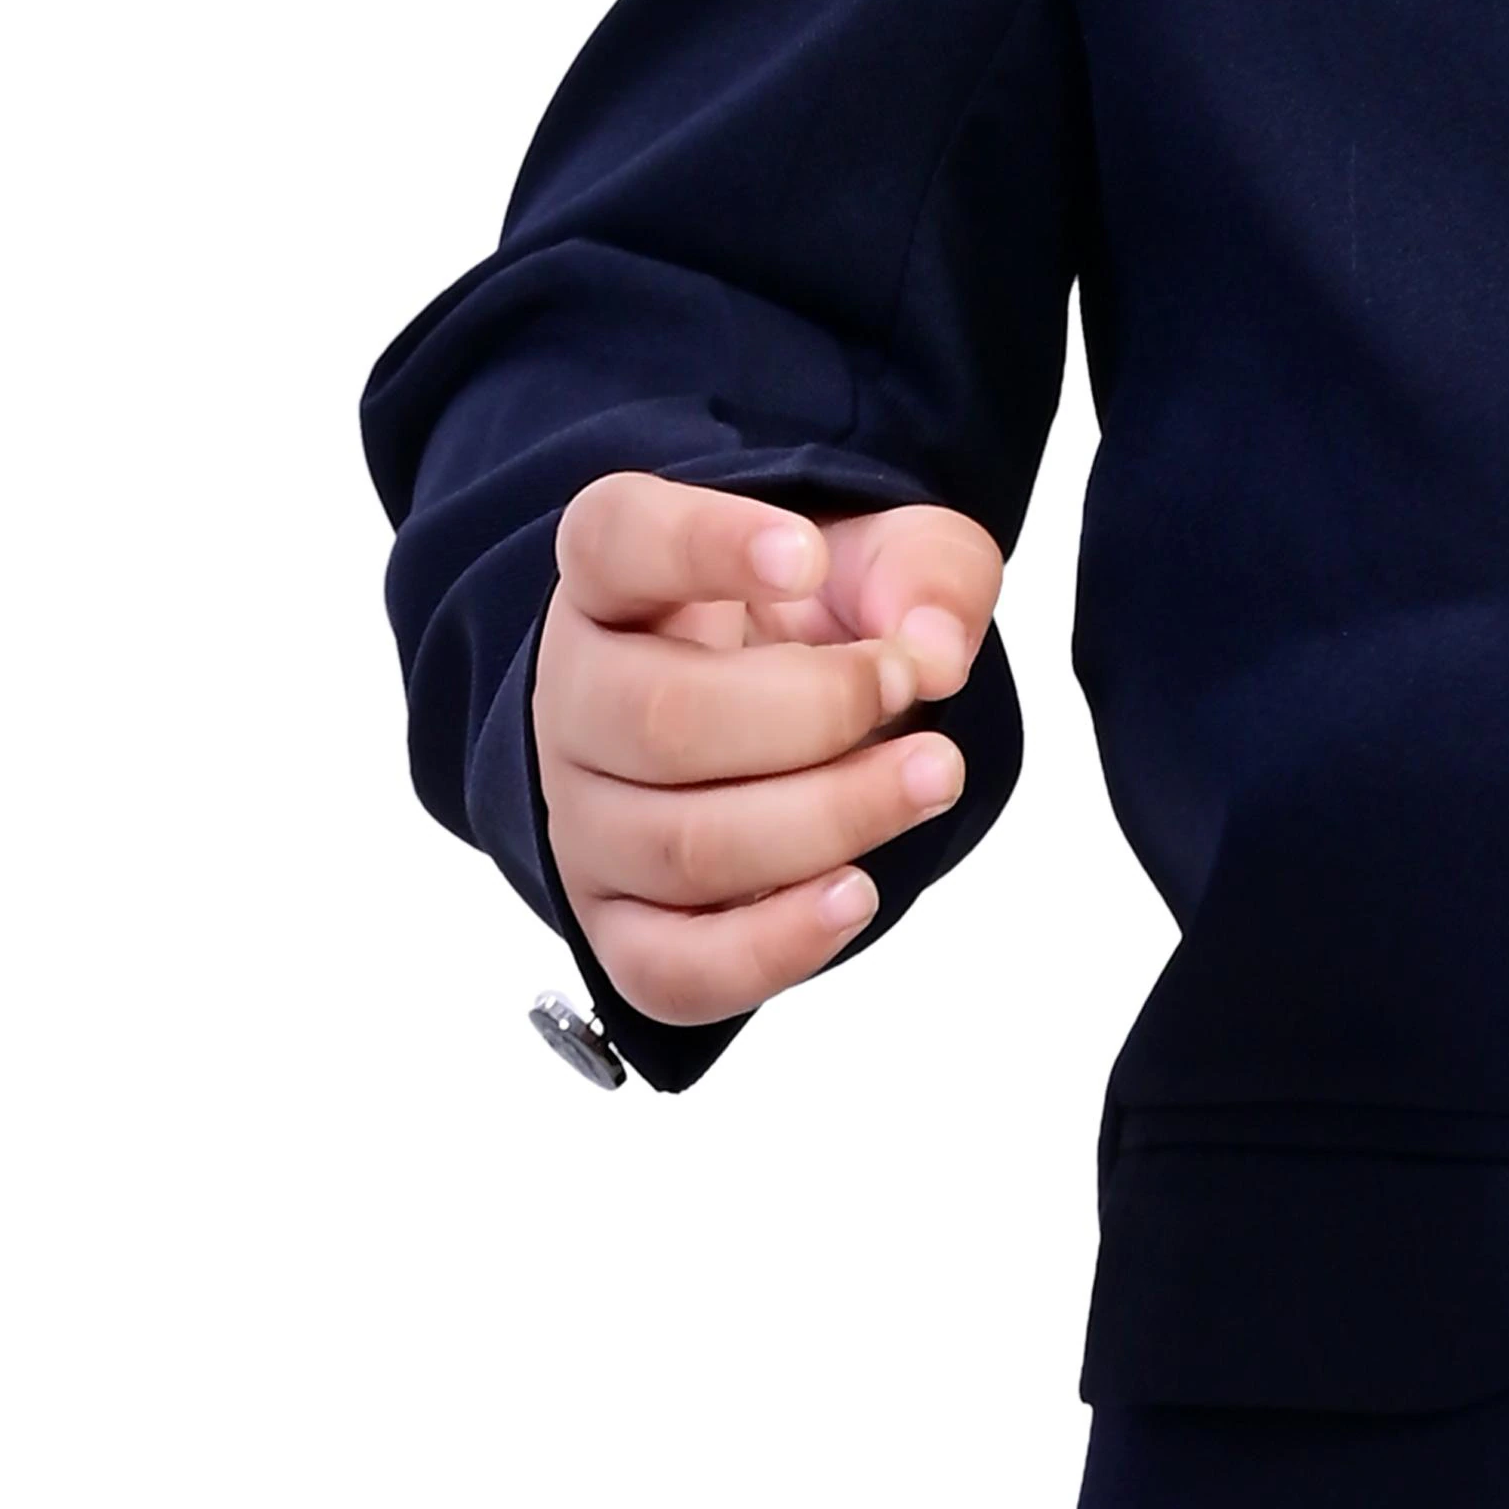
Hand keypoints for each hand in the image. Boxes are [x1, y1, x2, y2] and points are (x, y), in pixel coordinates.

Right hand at [533, 473, 1002, 1026]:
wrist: (789, 715)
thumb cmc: (822, 625)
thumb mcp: (892, 560)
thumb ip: (926, 574)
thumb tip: (933, 653)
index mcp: (616, 579)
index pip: (617, 540)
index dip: (705, 546)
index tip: (806, 555)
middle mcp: (576, 699)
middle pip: (658, 719)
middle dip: (814, 710)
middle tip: (906, 684)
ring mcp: (586, 823)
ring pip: (679, 846)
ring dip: (828, 818)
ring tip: (930, 775)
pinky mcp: (622, 926)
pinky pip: (671, 968)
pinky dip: (771, 945)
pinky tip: (854, 894)